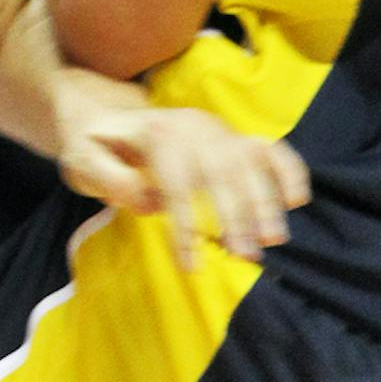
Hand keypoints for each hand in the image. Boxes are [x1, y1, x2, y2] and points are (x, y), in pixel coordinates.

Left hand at [49, 67, 310, 270]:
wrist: (104, 115)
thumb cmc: (92, 147)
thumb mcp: (82, 162)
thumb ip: (109, 181)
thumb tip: (151, 204)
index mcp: (156, 133)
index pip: (178, 184)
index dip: (186, 226)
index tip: (192, 266)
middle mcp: (194, 127)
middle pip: (222, 171)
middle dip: (236, 215)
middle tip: (245, 256)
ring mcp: (218, 131)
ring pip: (251, 162)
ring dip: (266, 200)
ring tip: (273, 239)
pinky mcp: (233, 137)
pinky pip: (269, 149)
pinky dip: (288, 170)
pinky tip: (298, 200)